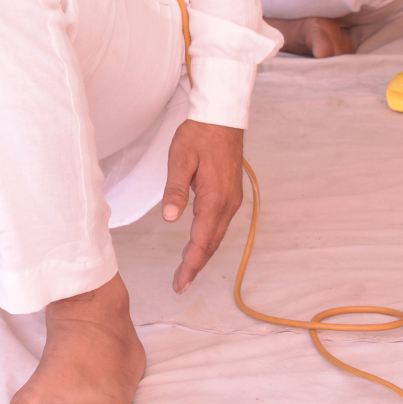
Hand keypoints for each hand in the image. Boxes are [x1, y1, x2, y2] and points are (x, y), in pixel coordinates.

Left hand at [160, 119, 244, 292]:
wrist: (222, 118)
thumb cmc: (198, 136)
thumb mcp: (180, 160)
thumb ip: (175, 190)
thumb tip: (170, 218)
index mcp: (215, 198)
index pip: (201, 240)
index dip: (190, 264)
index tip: (180, 283)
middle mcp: (228, 203)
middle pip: (211, 243)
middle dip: (195, 266)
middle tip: (179, 285)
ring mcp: (231, 199)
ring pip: (216, 235)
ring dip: (201, 254)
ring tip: (186, 271)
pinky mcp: (230, 194)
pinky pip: (219, 224)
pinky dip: (208, 239)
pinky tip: (198, 245)